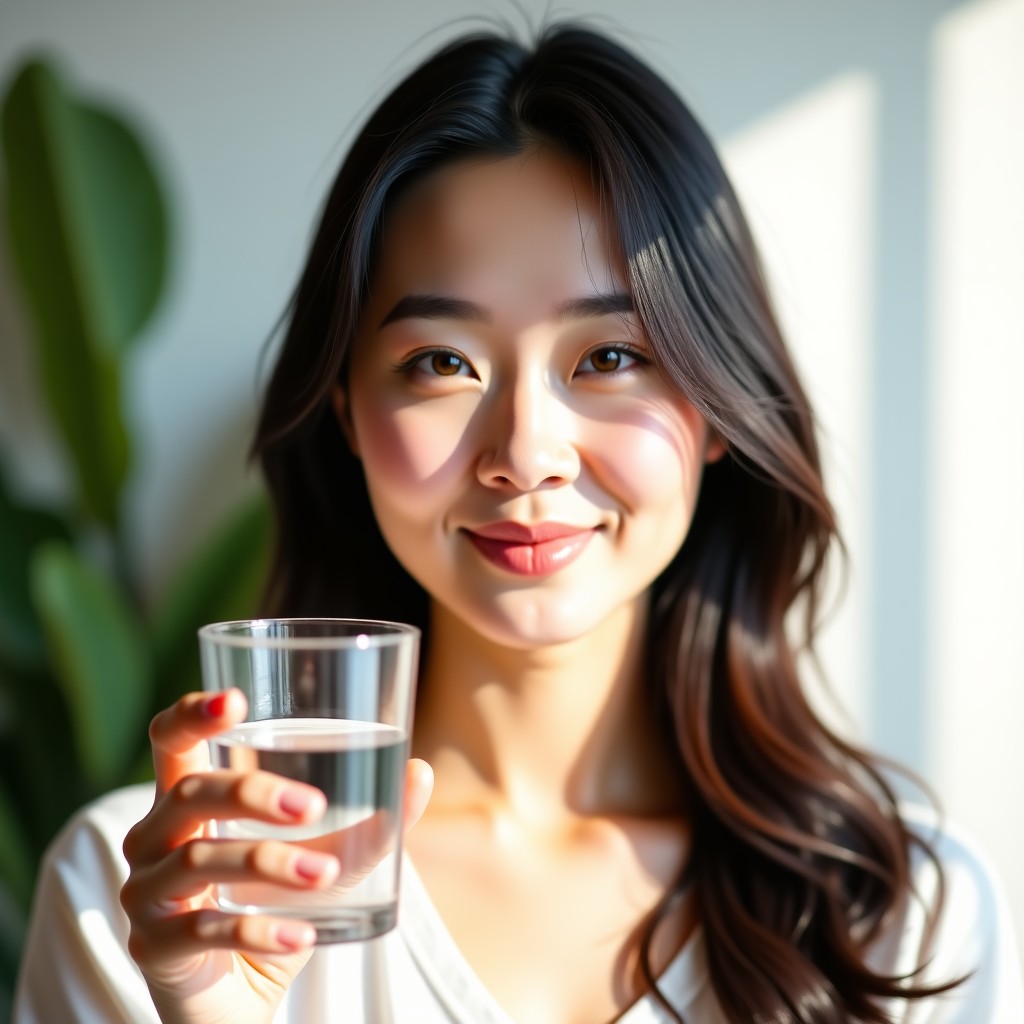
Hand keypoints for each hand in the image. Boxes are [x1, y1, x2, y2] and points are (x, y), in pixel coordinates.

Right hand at [119, 690, 432, 1023]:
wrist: (237, 1000)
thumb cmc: (271, 908)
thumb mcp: (322, 860)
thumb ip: (368, 824)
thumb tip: (420, 772)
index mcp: (185, 802)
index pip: (169, 741)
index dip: (192, 715)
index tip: (236, 701)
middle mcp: (155, 839)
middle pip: (189, 793)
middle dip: (251, 793)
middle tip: (314, 806)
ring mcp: (147, 895)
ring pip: (200, 860)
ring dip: (269, 864)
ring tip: (324, 875)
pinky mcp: (154, 950)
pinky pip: (204, 931)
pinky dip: (258, 929)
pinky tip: (300, 934)